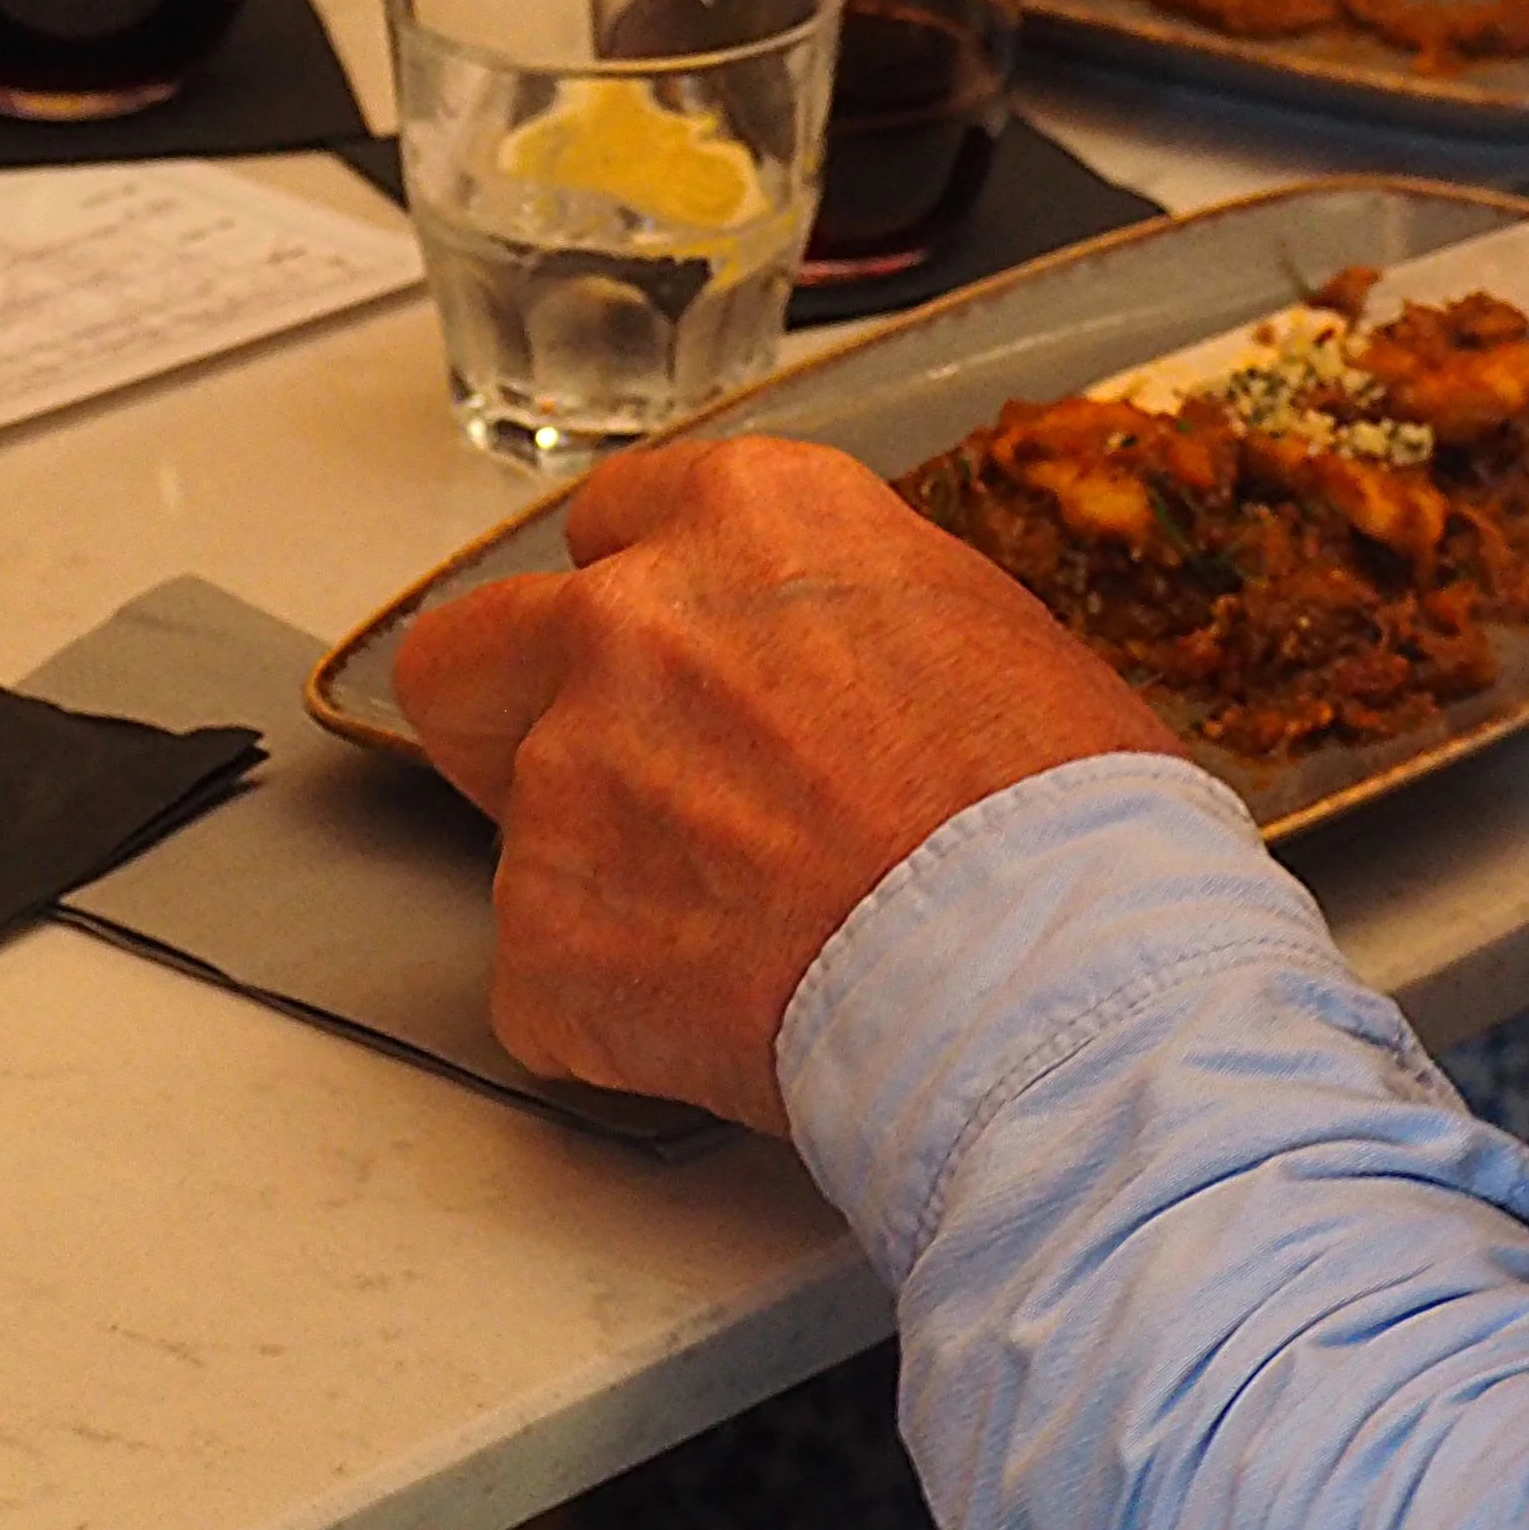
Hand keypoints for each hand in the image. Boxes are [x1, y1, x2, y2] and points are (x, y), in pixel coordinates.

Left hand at [392, 436, 1179, 1134]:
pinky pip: (543, 978)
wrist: (1047, 969)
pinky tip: (723, 1015)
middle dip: (509, 713)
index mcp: (745, 513)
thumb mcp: (971, 619)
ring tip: (738, 936)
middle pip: (472, 650)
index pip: (609, 520)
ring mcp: (568, 776)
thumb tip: (803, 664)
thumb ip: (829, 612)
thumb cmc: (1056, 804)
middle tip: (604, 783)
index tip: (666, 656)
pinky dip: (610, 1008)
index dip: (640, 598)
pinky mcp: (543, 934)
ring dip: (601, 879)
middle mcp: (629, 618)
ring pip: (522, 829)